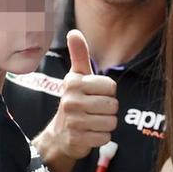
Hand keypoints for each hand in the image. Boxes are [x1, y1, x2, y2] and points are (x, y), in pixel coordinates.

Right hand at [39, 31, 117, 160]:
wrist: (59, 136)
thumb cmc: (74, 102)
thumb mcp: (76, 78)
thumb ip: (79, 55)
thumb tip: (73, 32)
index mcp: (74, 83)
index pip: (111, 86)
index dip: (107, 93)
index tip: (94, 95)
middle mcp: (71, 101)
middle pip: (113, 105)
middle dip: (108, 110)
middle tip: (94, 111)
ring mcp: (73, 121)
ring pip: (110, 122)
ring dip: (105, 124)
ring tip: (92, 122)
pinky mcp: (77, 139)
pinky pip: (105, 137)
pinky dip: (101, 137)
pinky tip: (90, 134)